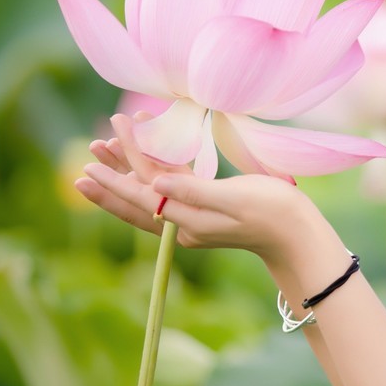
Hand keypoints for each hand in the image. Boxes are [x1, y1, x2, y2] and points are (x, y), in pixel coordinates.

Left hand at [75, 113, 309, 264]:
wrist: (297, 232)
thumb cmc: (273, 211)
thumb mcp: (234, 198)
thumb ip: (193, 192)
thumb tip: (154, 186)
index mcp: (187, 223)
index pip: (143, 197)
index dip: (116, 179)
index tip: (91, 164)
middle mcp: (183, 224)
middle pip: (137, 200)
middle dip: (111, 177)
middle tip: (87, 156)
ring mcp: (193, 219)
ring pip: (149, 196)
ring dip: (126, 174)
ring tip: (104, 154)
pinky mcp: (204, 210)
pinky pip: (169, 191)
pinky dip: (153, 174)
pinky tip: (147, 160)